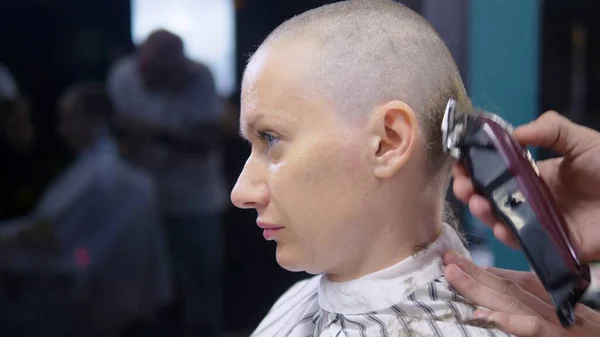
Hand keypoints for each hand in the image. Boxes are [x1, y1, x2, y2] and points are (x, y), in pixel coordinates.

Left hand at [443, 251, 599, 335]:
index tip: (453, 259)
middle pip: (509, 287)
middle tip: (447, 262)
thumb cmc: (585, 332)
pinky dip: (508, 320)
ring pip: (514, 302)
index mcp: (551, 300)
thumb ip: (527, 302)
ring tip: (453, 276)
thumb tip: (487, 301)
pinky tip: (481, 315)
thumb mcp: (560, 314)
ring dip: (480, 289)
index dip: (483, 269)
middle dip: (475, 273)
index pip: (513, 280)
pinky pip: (533, 328)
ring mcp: (558, 324)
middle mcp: (553, 307)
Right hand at [452, 111, 599, 260]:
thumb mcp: (581, 140)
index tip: (460, 162)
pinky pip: (522, 242)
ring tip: (476, 202)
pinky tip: (500, 225)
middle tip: (462, 185)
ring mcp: (537, 221)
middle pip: (489, 197)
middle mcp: (529, 199)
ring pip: (499, 220)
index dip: (473, 168)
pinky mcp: (549, 242)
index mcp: (532, 174)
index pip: (493, 172)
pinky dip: (507, 235)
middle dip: (469, 191)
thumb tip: (514, 131)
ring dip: (482, 212)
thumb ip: (550, 129)